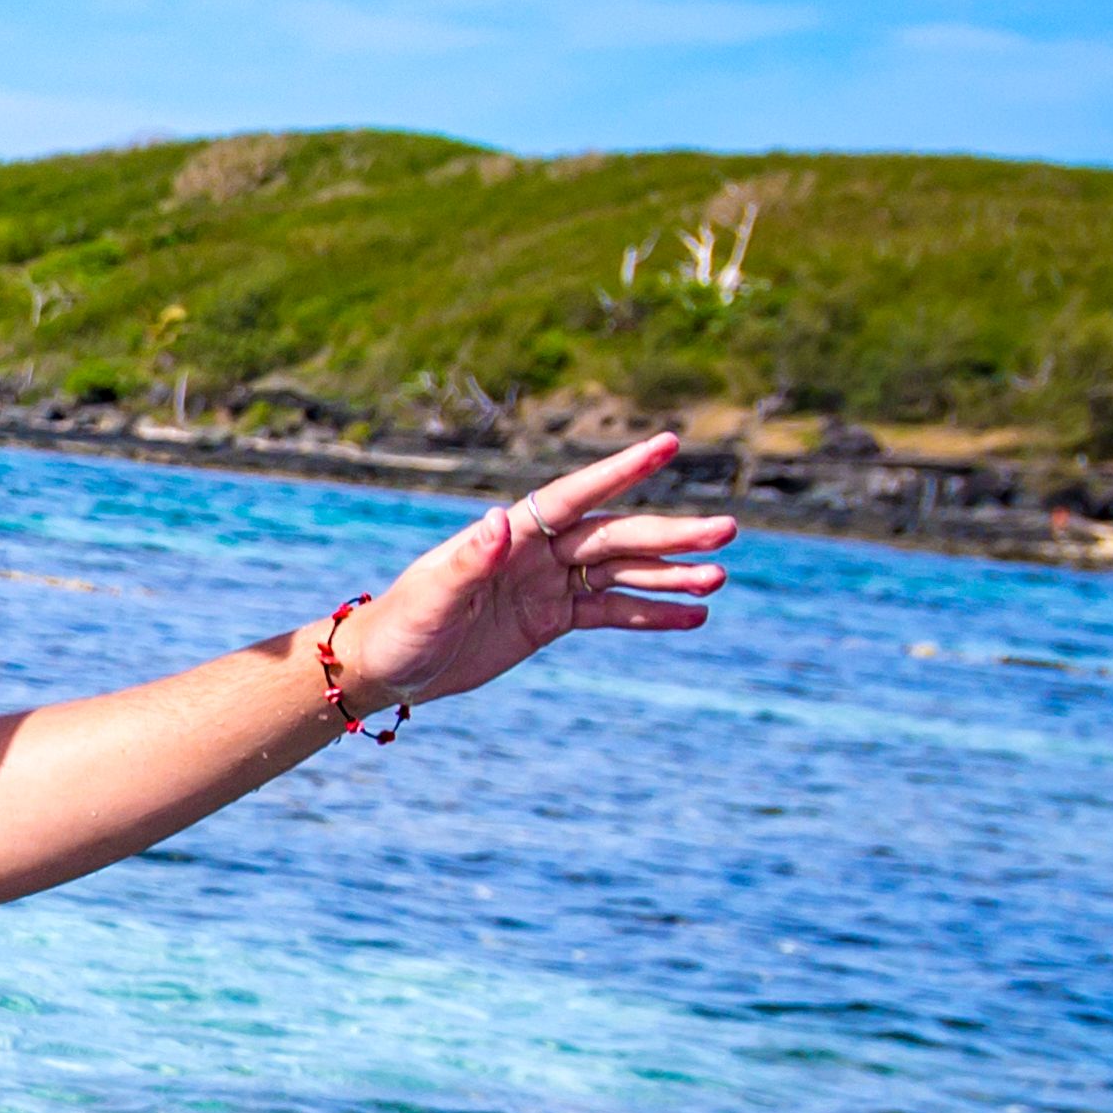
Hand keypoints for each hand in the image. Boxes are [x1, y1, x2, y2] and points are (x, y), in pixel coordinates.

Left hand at [338, 438, 736, 717]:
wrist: (385, 668)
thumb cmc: (401, 625)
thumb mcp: (433, 595)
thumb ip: (470, 559)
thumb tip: (499, 518)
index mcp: (510, 534)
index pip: (576, 495)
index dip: (621, 470)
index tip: (668, 444)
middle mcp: (536, 552)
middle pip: (615, 536)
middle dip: (670, 535)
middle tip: (727, 532)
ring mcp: (549, 585)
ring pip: (622, 574)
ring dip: (670, 575)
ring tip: (718, 578)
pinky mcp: (552, 620)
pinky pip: (611, 613)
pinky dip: (650, 614)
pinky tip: (693, 615)